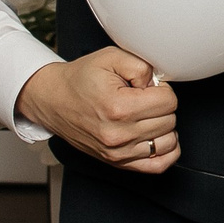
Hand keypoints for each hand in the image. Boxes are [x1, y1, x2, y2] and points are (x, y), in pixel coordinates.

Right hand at [19, 48, 179, 171]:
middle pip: (170, 120)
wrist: (54, 100)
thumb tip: (159, 83)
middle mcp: (119, 135)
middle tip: (143, 99)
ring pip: (169, 143)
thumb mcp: (110, 57)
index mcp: (119, 108)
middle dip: (162, 105)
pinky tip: (156, 135)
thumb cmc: (80, 80)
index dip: (162, 89)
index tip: (147, 87)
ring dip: (164, 126)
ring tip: (148, 115)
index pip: (168, 101)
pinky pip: (158, 165)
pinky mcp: (118, 162)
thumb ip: (141, 65)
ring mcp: (118, 152)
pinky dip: (165, 150)